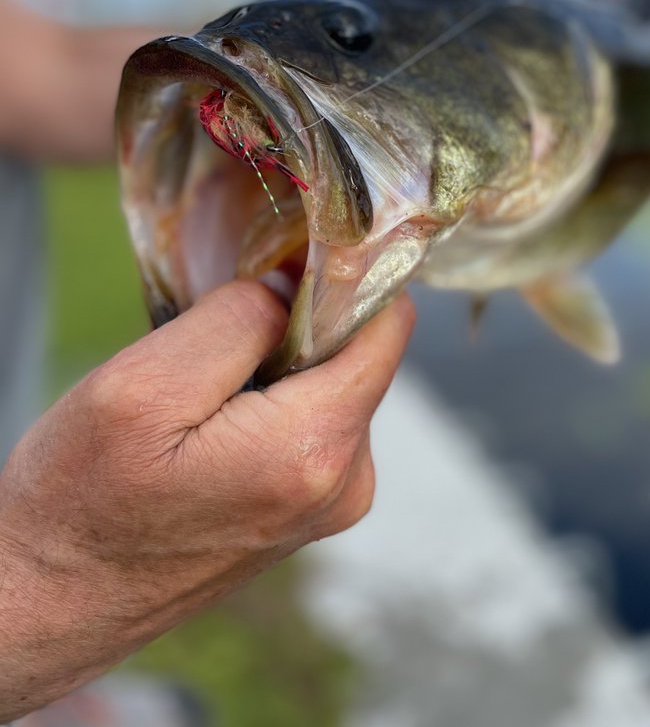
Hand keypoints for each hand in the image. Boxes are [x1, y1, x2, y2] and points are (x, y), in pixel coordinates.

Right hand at [0, 282, 413, 721]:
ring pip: (332, 383)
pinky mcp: (307, 510)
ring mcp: (330, 503)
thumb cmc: (79, 501)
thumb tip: (296, 286)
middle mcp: (344, 483)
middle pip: (360, 353)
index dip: (345, 278)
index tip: (288, 259)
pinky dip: (273, 399)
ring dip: (280, 364)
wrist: (48, 604)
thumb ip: (236, 321)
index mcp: (313, 449)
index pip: (388, 328)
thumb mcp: (143, 387)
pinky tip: (211, 420)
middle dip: (299, 324)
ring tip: (202, 390)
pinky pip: (313, 421)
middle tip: (216, 334)